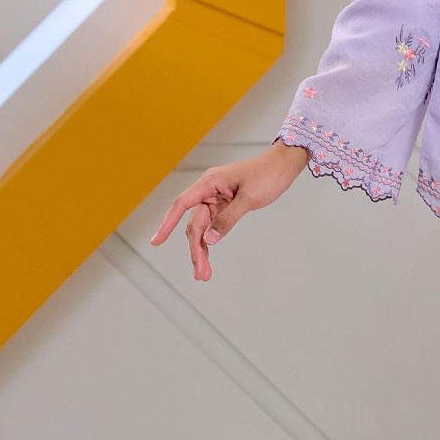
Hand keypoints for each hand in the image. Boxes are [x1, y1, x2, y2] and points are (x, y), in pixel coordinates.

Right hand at [150, 143, 307, 280]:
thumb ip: (228, 219)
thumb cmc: (268, 174)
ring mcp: (216, 199)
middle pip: (194, 224)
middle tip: (200, 274)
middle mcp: (208, 191)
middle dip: (195, 249)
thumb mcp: (249, 198)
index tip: (156, 242)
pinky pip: (213, 226)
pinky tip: (208, 258)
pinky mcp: (225, 206)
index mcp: (209, 183)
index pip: (181, 205)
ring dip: (202, 250)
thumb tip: (209, 239)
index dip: (167, 224)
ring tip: (204, 274)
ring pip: (202, 228)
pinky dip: (211, 241)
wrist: (283, 164)